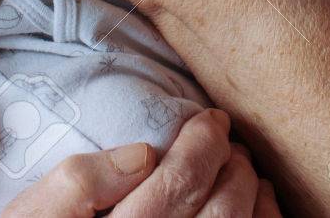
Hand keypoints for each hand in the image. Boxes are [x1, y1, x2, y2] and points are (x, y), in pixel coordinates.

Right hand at [1, 109, 282, 216]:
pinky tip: (254, 204)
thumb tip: (141, 154)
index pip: (181, 184)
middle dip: (232, 162)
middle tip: (223, 140)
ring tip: (238, 169)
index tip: (209, 120)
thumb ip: (75, 184)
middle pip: (222, 209)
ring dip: (251, 191)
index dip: (205, 142)